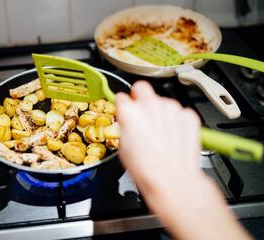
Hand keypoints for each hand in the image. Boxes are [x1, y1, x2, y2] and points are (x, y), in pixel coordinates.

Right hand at [116, 81, 250, 239]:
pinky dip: (176, 121)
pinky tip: (172, 136)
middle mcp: (151, 105)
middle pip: (142, 88)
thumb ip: (126, 125)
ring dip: (160, 112)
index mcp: (130, 111)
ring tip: (159, 133)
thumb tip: (128, 121)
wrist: (173, 179)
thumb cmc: (146, 168)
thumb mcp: (123, 146)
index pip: (122, 96)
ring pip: (163, 101)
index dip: (123, 105)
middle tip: (141, 112)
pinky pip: (179, 113)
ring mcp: (172, 109)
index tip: (125, 110)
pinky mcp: (188, 116)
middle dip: (140, 97)